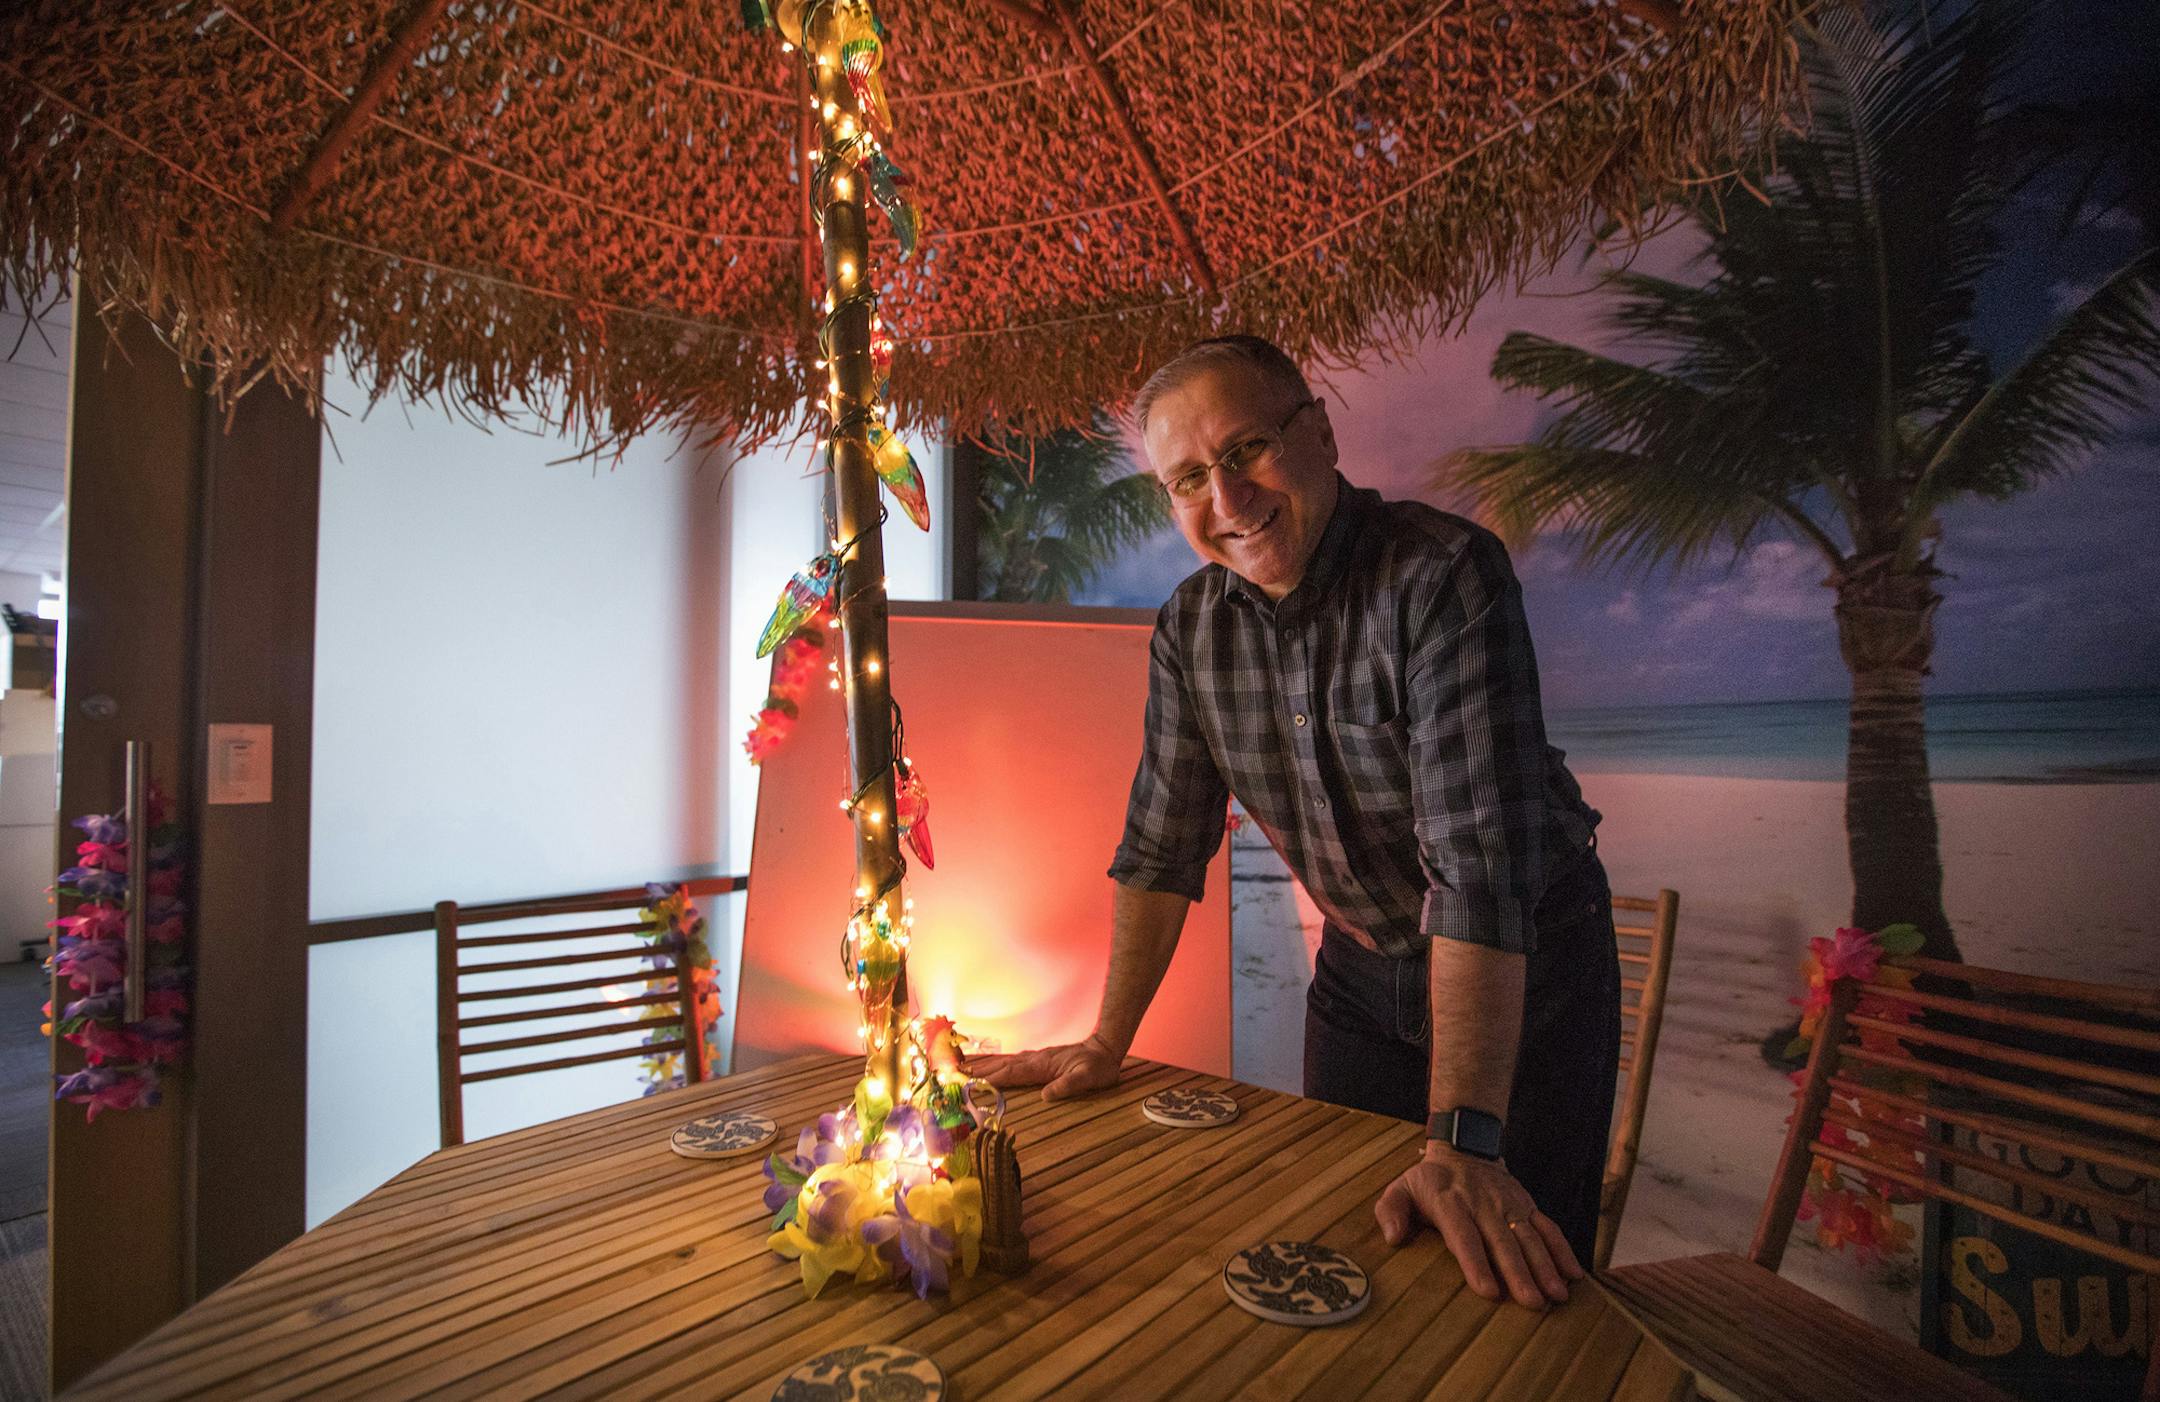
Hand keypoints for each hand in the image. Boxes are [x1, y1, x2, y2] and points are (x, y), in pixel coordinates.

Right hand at [974, 1033, 1121, 1100]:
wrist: (1104, 1049)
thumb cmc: (1097, 1068)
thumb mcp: (1088, 1079)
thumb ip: (1068, 1086)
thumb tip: (1046, 1095)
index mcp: (1042, 1066)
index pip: (1011, 1073)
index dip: (991, 1079)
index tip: (971, 1083)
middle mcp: (1033, 1059)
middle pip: (1000, 1065)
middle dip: (977, 1070)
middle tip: (954, 1074)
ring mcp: (1033, 1058)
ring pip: (1002, 1061)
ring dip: (981, 1064)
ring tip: (960, 1066)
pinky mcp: (1036, 1059)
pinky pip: (1009, 1060)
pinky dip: (994, 1062)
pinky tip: (985, 1064)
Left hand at [1373, 1145, 1582, 1309]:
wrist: (1465, 1147)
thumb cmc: (1429, 1180)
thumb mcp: (1401, 1187)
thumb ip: (1390, 1210)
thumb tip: (1392, 1237)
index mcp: (1450, 1203)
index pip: (1464, 1236)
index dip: (1476, 1263)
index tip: (1488, 1291)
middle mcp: (1483, 1204)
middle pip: (1503, 1242)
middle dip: (1519, 1274)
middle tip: (1532, 1303)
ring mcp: (1509, 1204)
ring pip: (1530, 1237)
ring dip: (1545, 1266)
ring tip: (1557, 1295)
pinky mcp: (1527, 1205)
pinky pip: (1548, 1227)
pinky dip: (1562, 1249)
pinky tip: (1574, 1274)